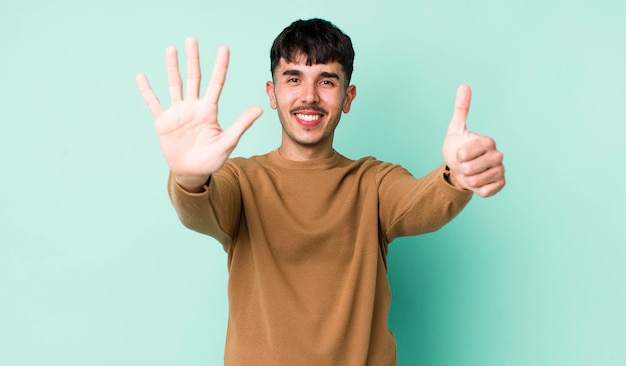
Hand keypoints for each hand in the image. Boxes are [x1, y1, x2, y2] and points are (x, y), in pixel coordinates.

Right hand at [136, 38, 262, 190]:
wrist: (192, 172)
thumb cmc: (212, 159)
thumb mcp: (228, 142)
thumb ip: (241, 124)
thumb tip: (259, 108)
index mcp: (209, 110)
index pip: (216, 83)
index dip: (220, 66)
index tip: (224, 48)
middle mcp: (193, 107)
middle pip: (194, 78)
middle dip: (193, 59)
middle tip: (192, 39)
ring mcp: (177, 112)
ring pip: (175, 85)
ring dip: (172, 67)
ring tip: (171, 49)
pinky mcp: (163, 121)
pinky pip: (154, 103)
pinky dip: (147, 90)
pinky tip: (141, 76)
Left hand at [442, 85, 504, 196]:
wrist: (459, 170)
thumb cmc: (457, 149)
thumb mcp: (455, 130)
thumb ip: (461, 109)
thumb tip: (464, 85)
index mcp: (488, 141)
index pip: (465, 153)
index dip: (458, 156)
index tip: (460, 153)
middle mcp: (498, 155)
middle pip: (470, 169)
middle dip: (462, 169)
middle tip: (465, 165)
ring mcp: (500, 170)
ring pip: (476, 181)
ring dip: (468, 180)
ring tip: (470, 173)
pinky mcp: (501, 184)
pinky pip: (484, 192)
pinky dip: (477, 189)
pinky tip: (478, 182)